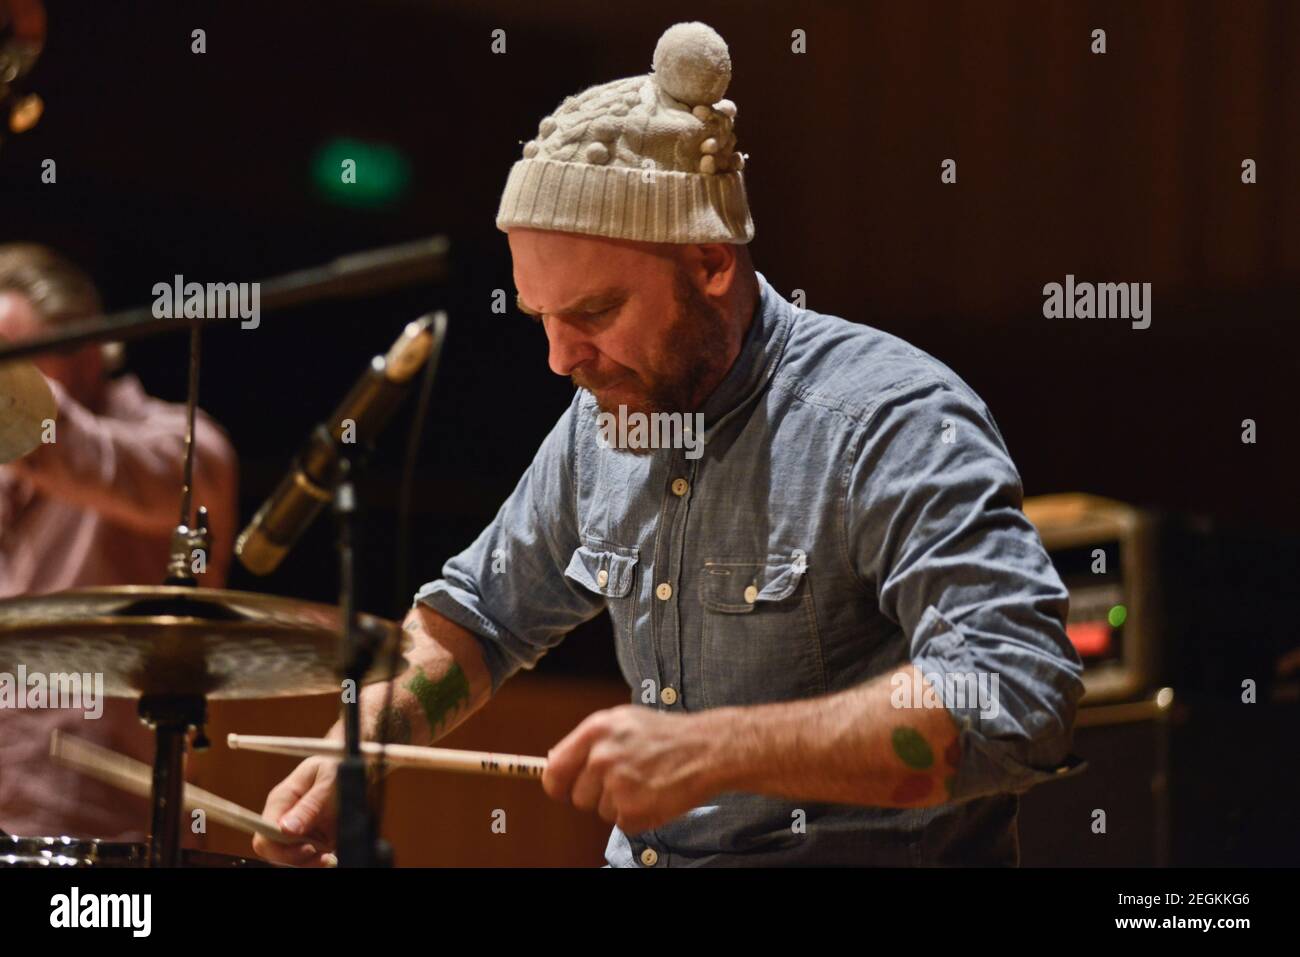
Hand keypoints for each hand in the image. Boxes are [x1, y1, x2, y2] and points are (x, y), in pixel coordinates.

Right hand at [252, 756, 338, 866]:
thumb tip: (285, 829)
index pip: (264, 831)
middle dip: (295, 858)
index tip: (307, 848)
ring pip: (289, 858)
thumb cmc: (341, 767)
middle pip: (273, 849)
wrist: (360, 768)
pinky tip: (331, 856)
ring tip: (329, 857)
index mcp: (282, 798)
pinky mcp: (311, 838)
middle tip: (323, 856)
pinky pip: (306, 859)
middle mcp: (284, 816)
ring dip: (309, 862)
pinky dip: (317, 861)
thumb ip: (309, 805)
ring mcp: (297, 829)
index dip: (279, 846)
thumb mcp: (328, 780)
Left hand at [543, 704, 721, 835]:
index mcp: (595, 731)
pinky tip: (653, 795)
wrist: (706, 749)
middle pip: (578, 798)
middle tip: (625, 780)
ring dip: (620, 805)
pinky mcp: (633, 809)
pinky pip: (621, 824)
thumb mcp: (622, 721)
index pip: (555, 772)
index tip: (566, 789)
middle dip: (597, 795)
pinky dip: (637, 816)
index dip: (559, 785)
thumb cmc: (666, 734)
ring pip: (600, 812)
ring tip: (644, 783)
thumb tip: (555, 762)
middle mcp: (602, 757)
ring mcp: (617, 784)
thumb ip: (588, 741)